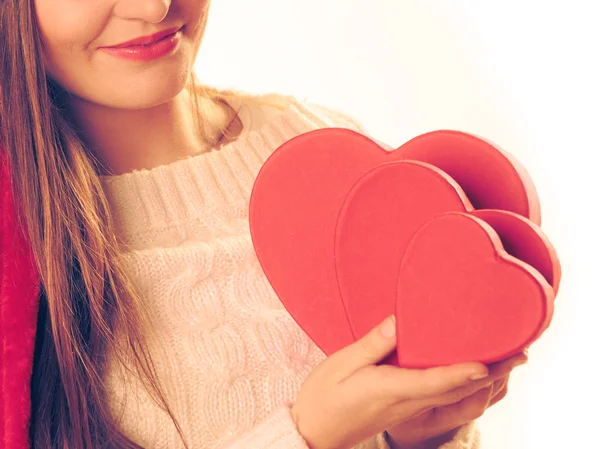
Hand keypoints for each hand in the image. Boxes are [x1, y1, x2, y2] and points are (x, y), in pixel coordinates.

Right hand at [290, 315, 491, 448]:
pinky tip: (470, 373)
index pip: (434, 382)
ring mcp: (407, 409)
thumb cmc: (324, 397)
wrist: (315, 431)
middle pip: (455, 391)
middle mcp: (405, 402)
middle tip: (519, 354)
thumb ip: (372, 344)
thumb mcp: (341, 364)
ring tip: (505, 361)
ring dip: (482, 380)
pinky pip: (442, 398)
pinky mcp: (404, 410)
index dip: (463, 372)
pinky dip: (463, 385)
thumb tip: (397, 322)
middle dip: (490, 374)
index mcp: (389, 389)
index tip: (490, 361)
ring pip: (453, 397)